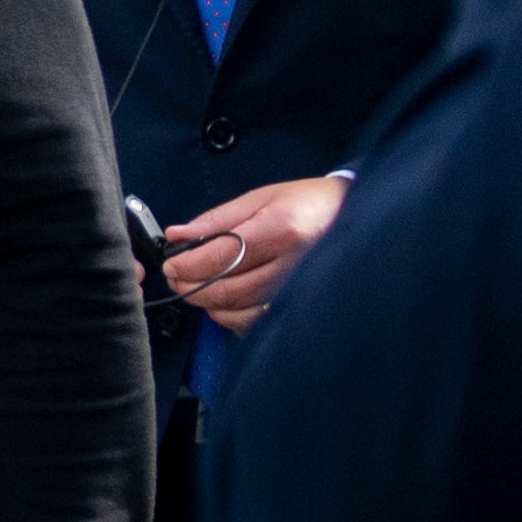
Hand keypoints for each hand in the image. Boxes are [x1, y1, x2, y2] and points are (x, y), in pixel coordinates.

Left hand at [161, 175, 347, 329]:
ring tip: (196, 288)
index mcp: (281, 229)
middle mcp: (292, 264)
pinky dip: (231, 318)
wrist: (350, 216)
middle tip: (176, 278)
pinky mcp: (298, 307)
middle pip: (228, 289)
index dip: (188, 265)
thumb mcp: (260, 198)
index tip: (171, 264)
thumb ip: (216, 219)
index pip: (222, 257)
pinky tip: (223, 303)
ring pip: (239, 312)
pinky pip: (255, 323)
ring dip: (208, 305)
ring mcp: (298, 290)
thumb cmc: (306, 204)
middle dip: (192, 286)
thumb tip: (177, 235)